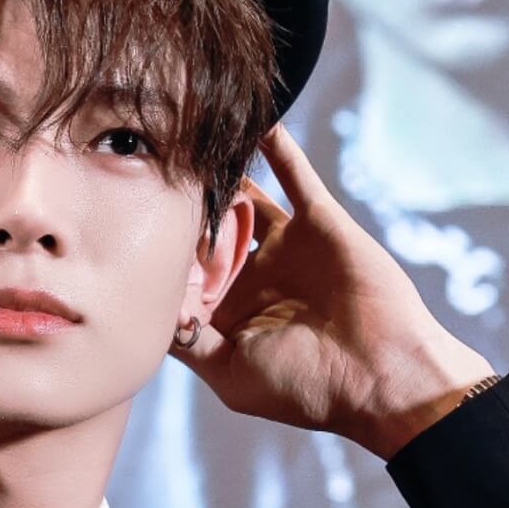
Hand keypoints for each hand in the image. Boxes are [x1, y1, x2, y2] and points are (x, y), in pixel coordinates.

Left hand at [175, 121, 495, 458]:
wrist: (380, 376)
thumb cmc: (304, 387)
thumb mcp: (230, 374)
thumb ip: (188, 341)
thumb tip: (149, 309)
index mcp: (227, 314)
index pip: (178, 276)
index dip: (155, 260)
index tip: (127, 241)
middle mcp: (252, 276)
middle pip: (204, 232)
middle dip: (180, 213)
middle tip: (148, 181)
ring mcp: (285, 246)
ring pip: (242, 200)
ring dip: (219, 177)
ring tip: (187, 143)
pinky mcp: (318, 223)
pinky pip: (294, 177)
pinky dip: (277, 148)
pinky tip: (254, 120)